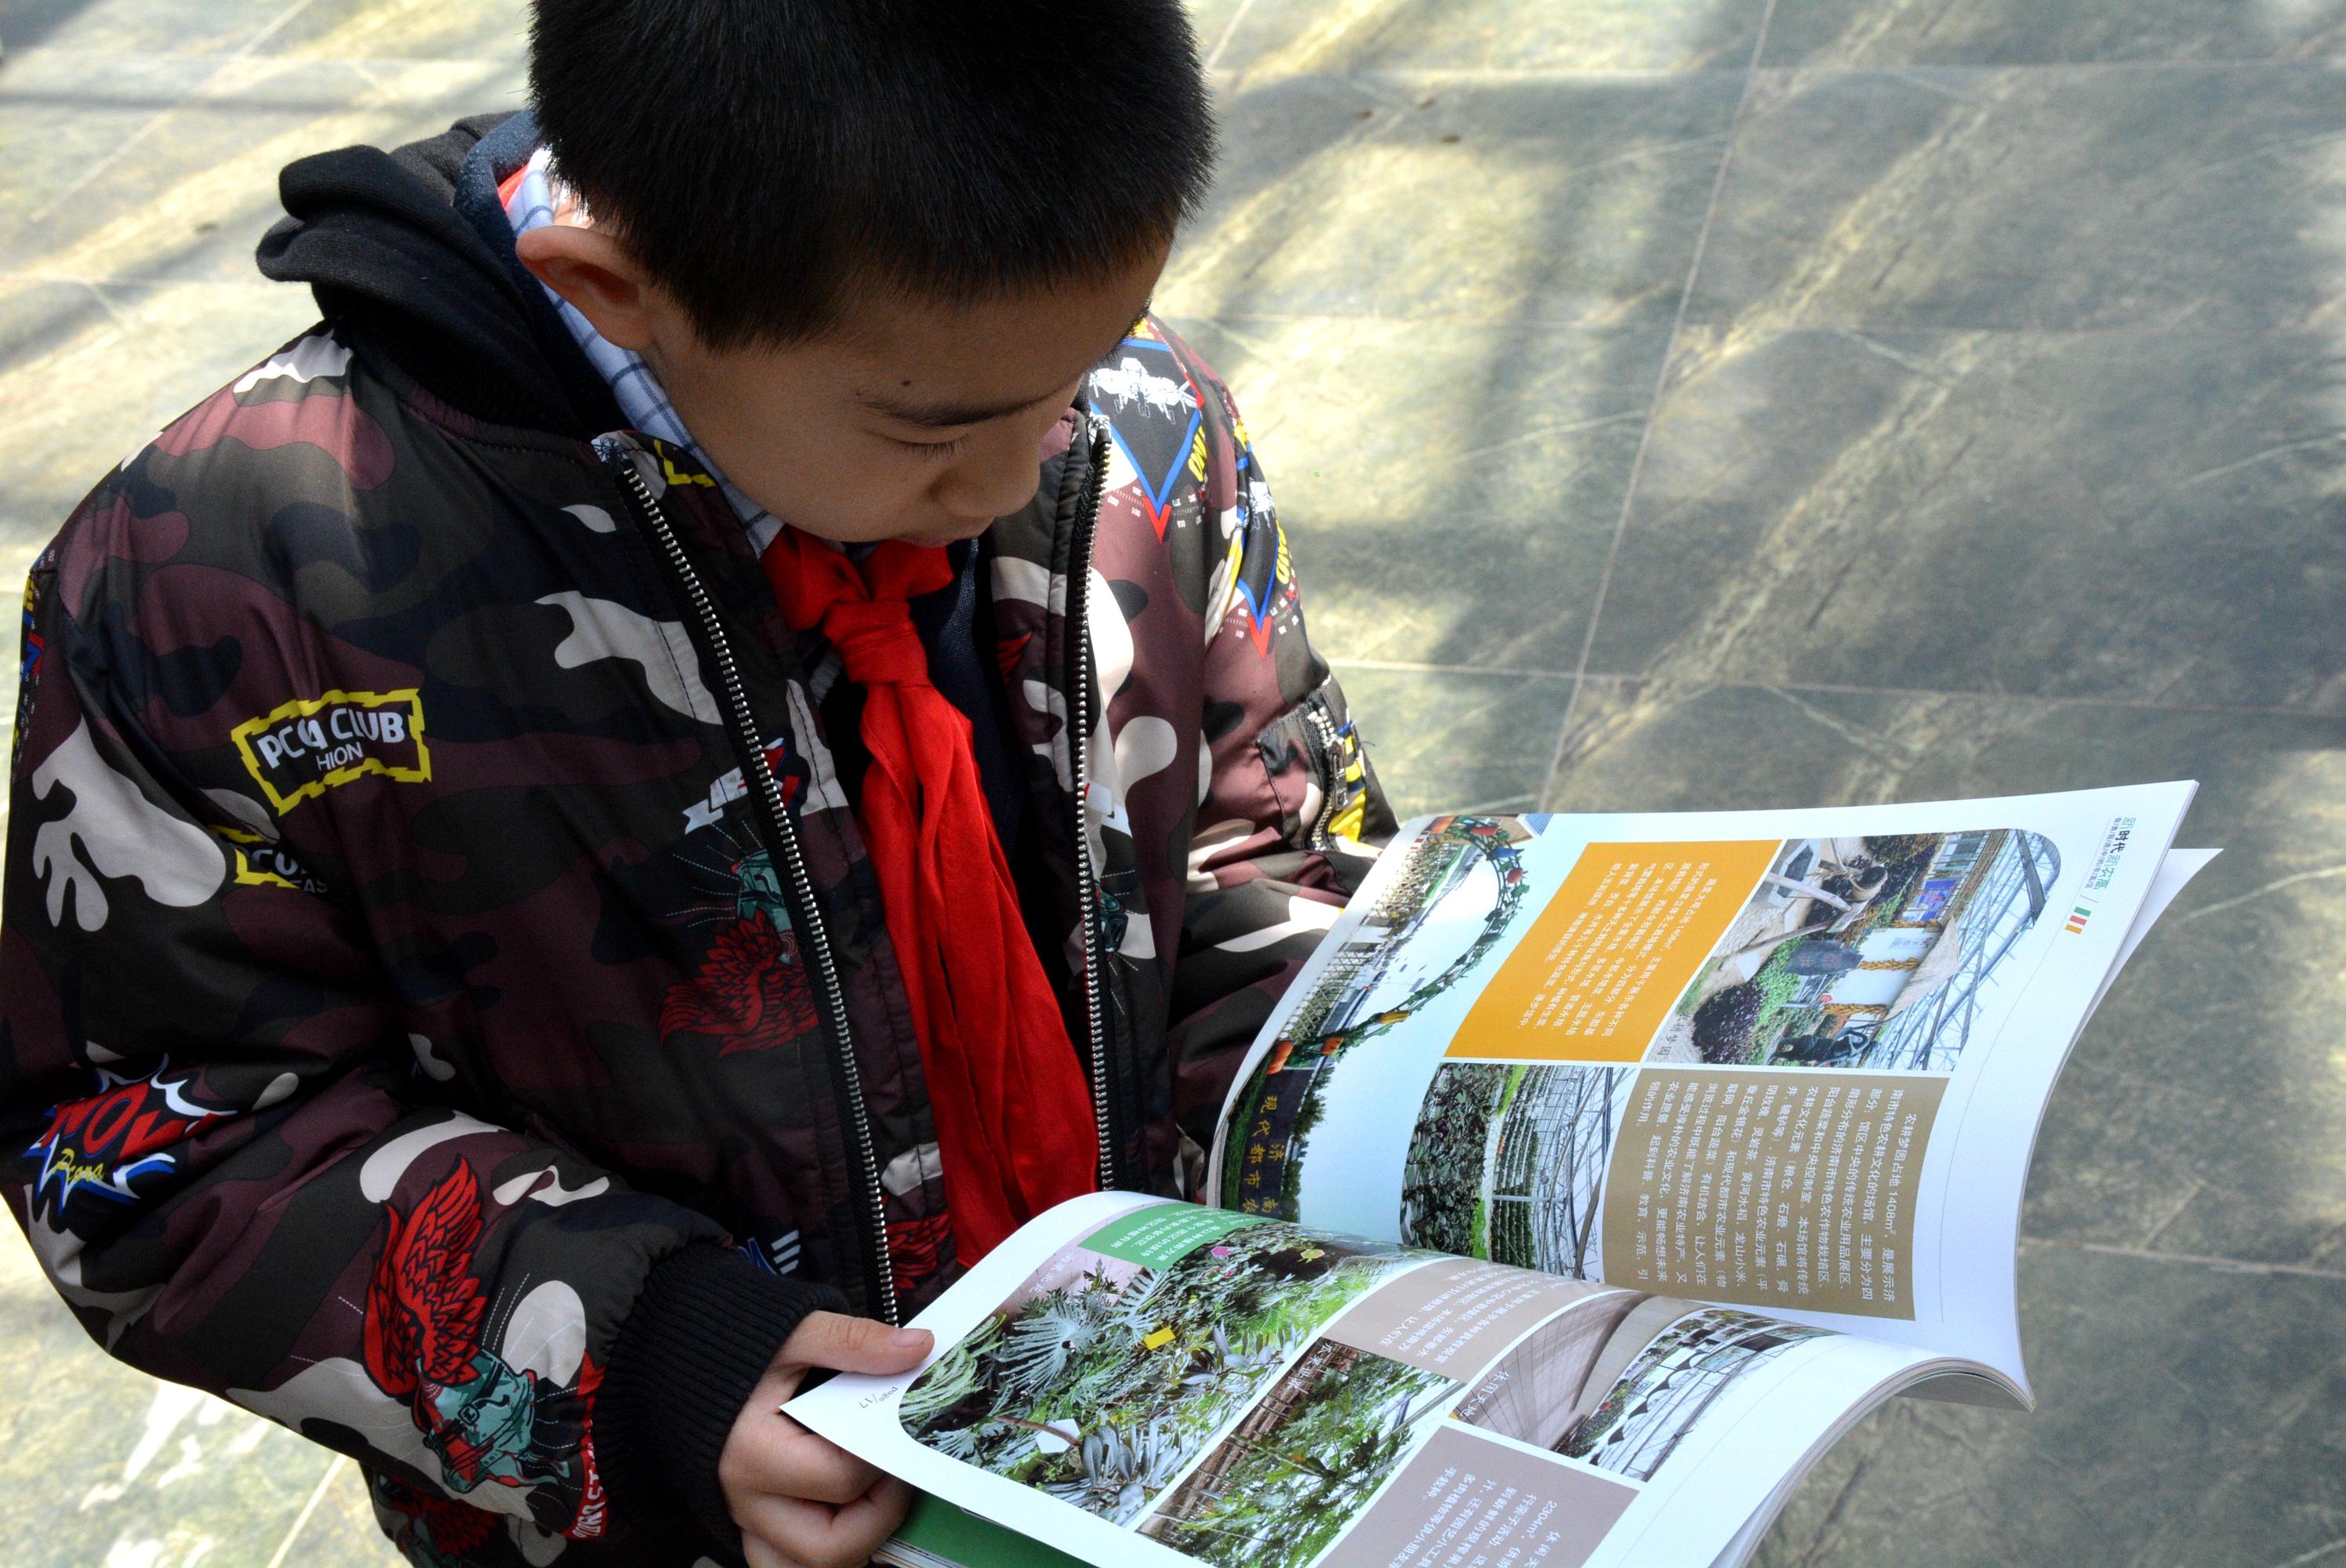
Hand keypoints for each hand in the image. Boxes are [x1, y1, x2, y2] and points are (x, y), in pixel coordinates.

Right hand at [720, 1311, 933, 1567]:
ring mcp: (745, 1521)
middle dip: (879, 1515)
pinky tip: (845, 1513)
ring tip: (870, 1494)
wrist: (681, 1355)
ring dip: (853, 1542)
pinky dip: (824, 1550)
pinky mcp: (748, 1527)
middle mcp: (745, 1501)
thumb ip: (854, 1341)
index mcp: (752, 1453)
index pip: (841, 1479)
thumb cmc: (737, 1345)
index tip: (900, 1427)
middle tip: (893, 1470)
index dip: (884, 1455)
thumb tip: (917, 1350)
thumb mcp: (795, 1331)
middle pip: (829, 1547)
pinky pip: (787, 1565)